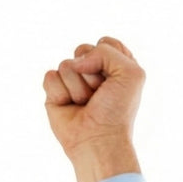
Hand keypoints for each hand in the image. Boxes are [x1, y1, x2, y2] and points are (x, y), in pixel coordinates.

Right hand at [42, 36, 143, 181]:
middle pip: (83, 49)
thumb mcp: (131, 73)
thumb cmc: (117, 111)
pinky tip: (70, 107)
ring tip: (86, 104)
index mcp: (115, 67)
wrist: (99, 139)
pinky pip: (51, 76)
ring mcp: (73, 81)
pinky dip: (61, 93)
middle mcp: (94, 72)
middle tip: (100, 94)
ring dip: (78, 87)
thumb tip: (76, 61)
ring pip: (66, 64)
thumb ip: (108, 51)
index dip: (108, 58)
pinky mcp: (55, 91)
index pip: (106, 42)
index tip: (115, 80)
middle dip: (92, 72)